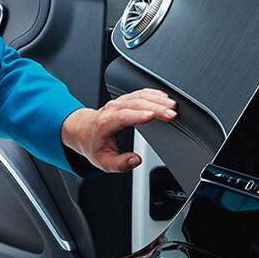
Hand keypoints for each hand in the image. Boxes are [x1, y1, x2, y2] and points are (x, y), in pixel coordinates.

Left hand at [61, 89, 177, 172]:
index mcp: (106, 123)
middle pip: (136, 104)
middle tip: (172, 113)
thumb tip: (136, 160)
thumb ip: (120, 164)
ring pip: (140, 96)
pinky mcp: (126, 99)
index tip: (153, 115)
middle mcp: (112, 109)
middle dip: (156, 107)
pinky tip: (165, 97)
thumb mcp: (104, 162)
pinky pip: (140, 92)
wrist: (85, 131)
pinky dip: (154, 94)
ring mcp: (119, 102)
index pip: (123, 116)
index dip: (138, 115)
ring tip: (173, 105)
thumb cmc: (95, 145)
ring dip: (158, 99)